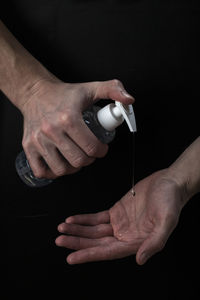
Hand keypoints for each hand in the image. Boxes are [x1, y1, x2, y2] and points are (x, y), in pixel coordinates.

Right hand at [21, 79, 133, 177]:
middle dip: (89, 160)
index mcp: (68, 118)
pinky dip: (52, 173)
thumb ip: (113, 89)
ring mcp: (38, 140)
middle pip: (78, 161)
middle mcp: (51, 130)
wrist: (35, 93)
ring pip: (61, 169)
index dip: (102, 151)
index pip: (92, 147)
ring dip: (73, 168)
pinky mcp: (28, 147)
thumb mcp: (91, 88)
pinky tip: (60, 164)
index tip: (102, 148)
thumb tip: (129, 100)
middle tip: (90, 153)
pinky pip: (41, 171)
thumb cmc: (64, 94)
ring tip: (76, 158)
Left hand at [55, 169, 186, 264]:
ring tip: (62, 228)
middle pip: (97, 242)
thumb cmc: (171, 201)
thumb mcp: (167, 221)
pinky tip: (73, 219)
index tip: (71, 258)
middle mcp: (125, 236)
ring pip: (94, 230)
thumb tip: (140, 260)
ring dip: (78, 230)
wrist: (169, 183)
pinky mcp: (117, 212)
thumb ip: (155, 243)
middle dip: (77, 242)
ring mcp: (120, 224)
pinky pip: (97, 218)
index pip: (108, 252)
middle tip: (60, 240)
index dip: (89, 255)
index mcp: (136, 242)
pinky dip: (84, 219)